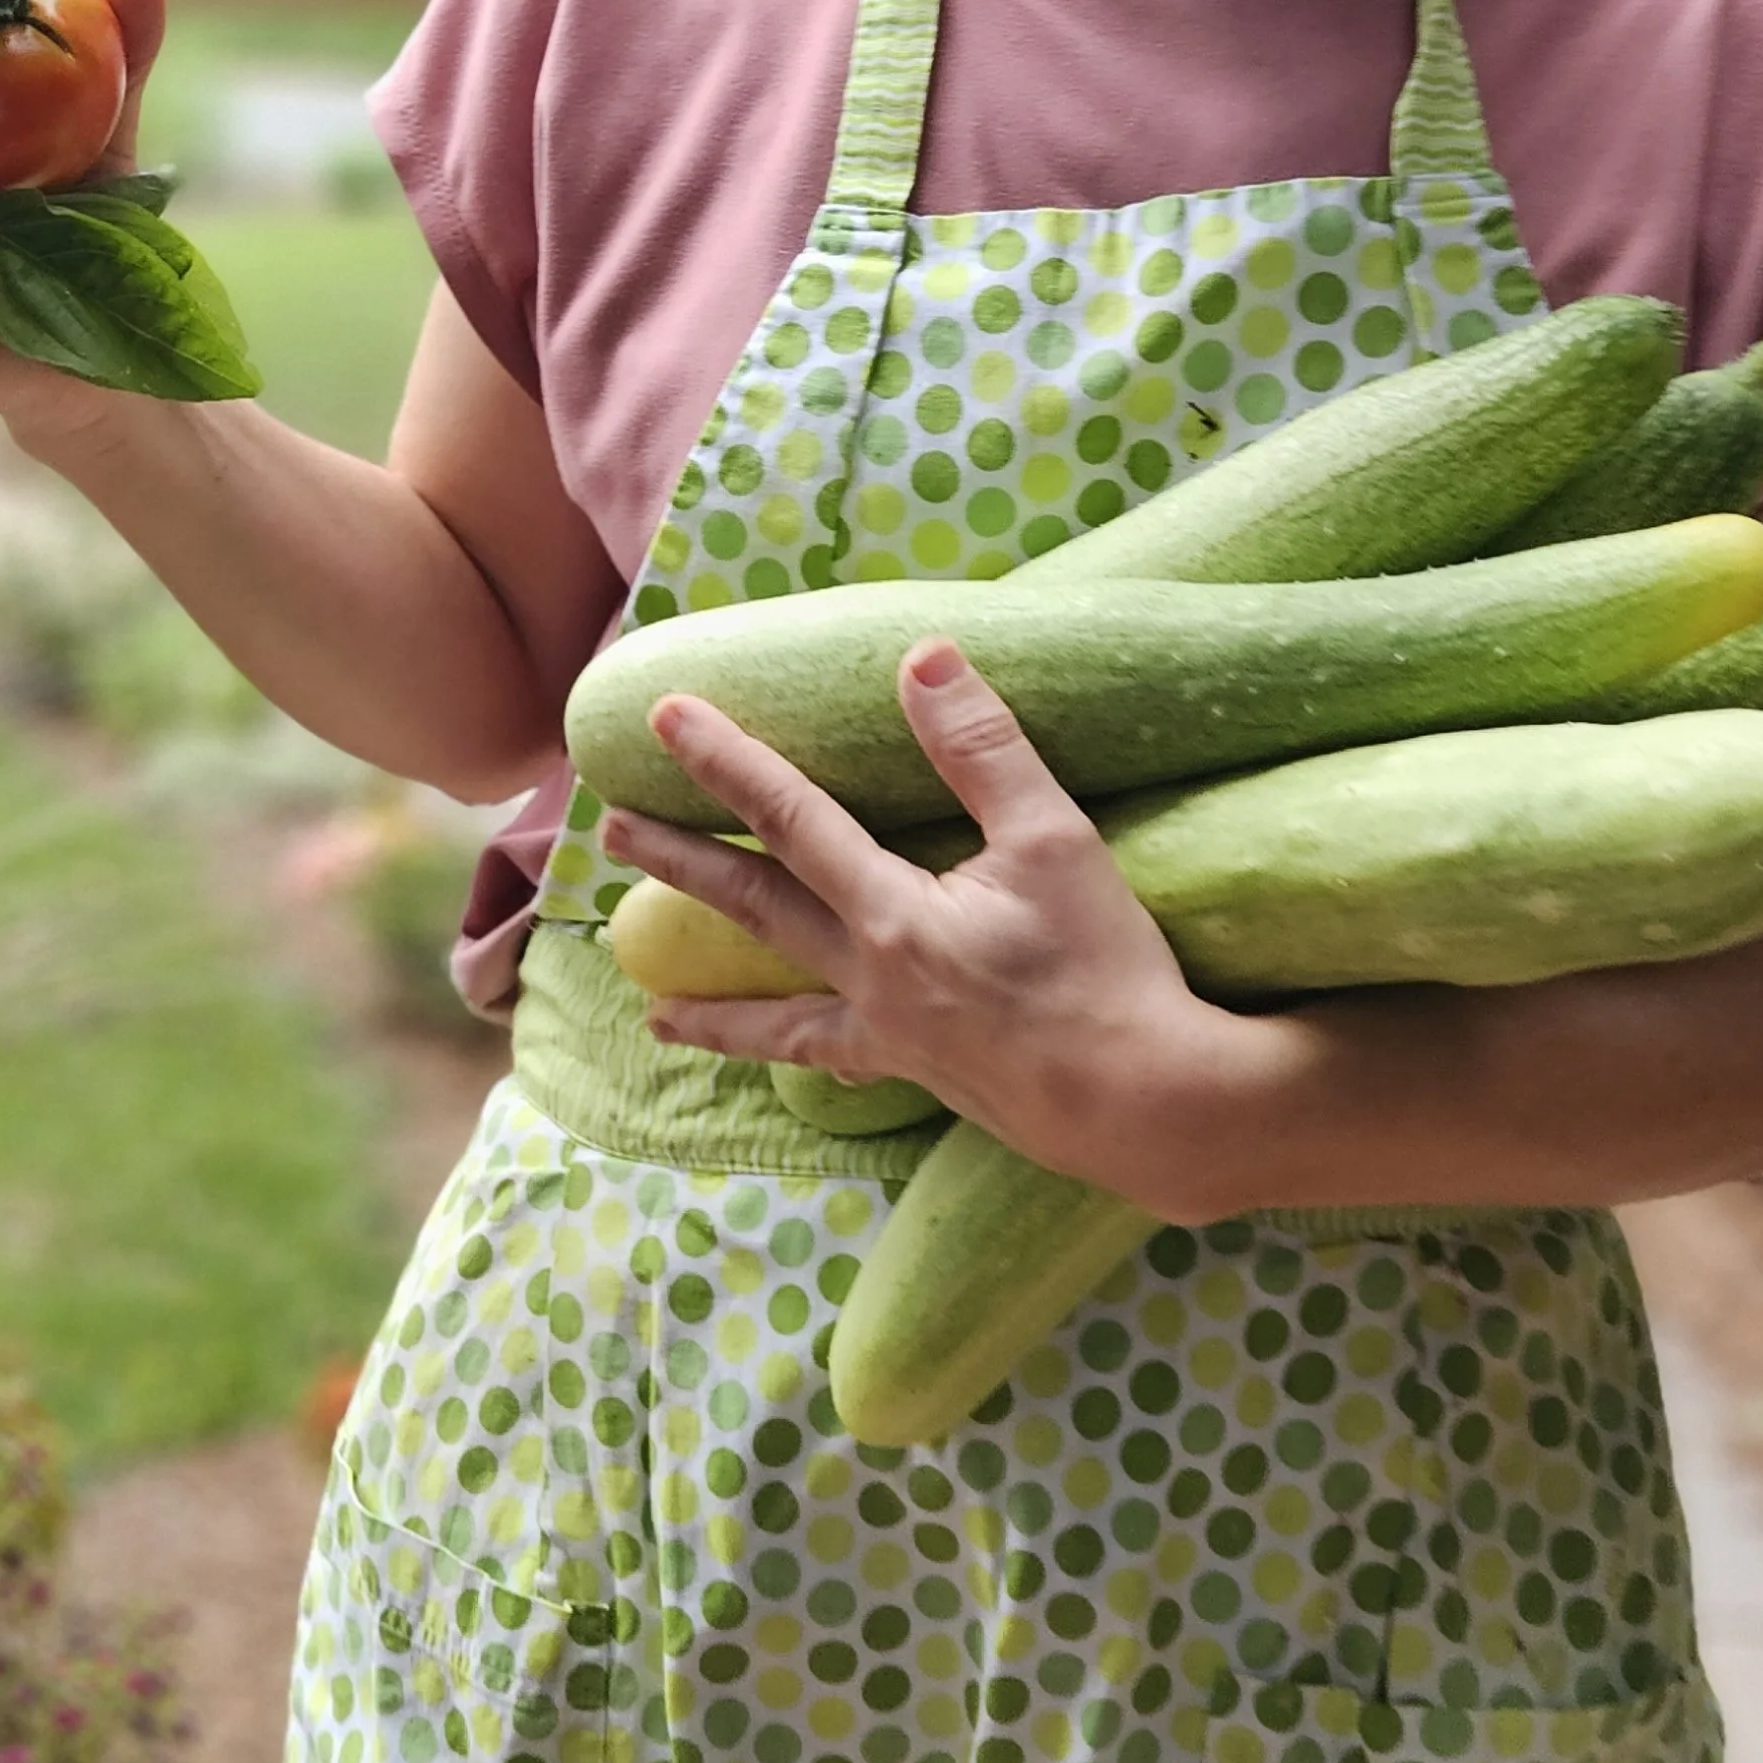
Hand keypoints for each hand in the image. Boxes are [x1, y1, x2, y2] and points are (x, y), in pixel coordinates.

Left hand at [598, 636, 1266, 1208]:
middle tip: (613, 834)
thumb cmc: (1107, 969)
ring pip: (780, 1015)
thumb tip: (922, 659)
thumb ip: (984, 751)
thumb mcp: (1057, 841)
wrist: (1148, 1103)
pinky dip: (800, 1060)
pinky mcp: (925, 1075)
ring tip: (652, 1008)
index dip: (728, 761)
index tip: (665, 718)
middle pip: (757, 911)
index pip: (791, 820)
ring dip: (713, 1005)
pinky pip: (838, 1063)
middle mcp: (872, 980)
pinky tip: (790, 1066)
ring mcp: (893, 1038)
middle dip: (682, 866)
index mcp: (893, 917)